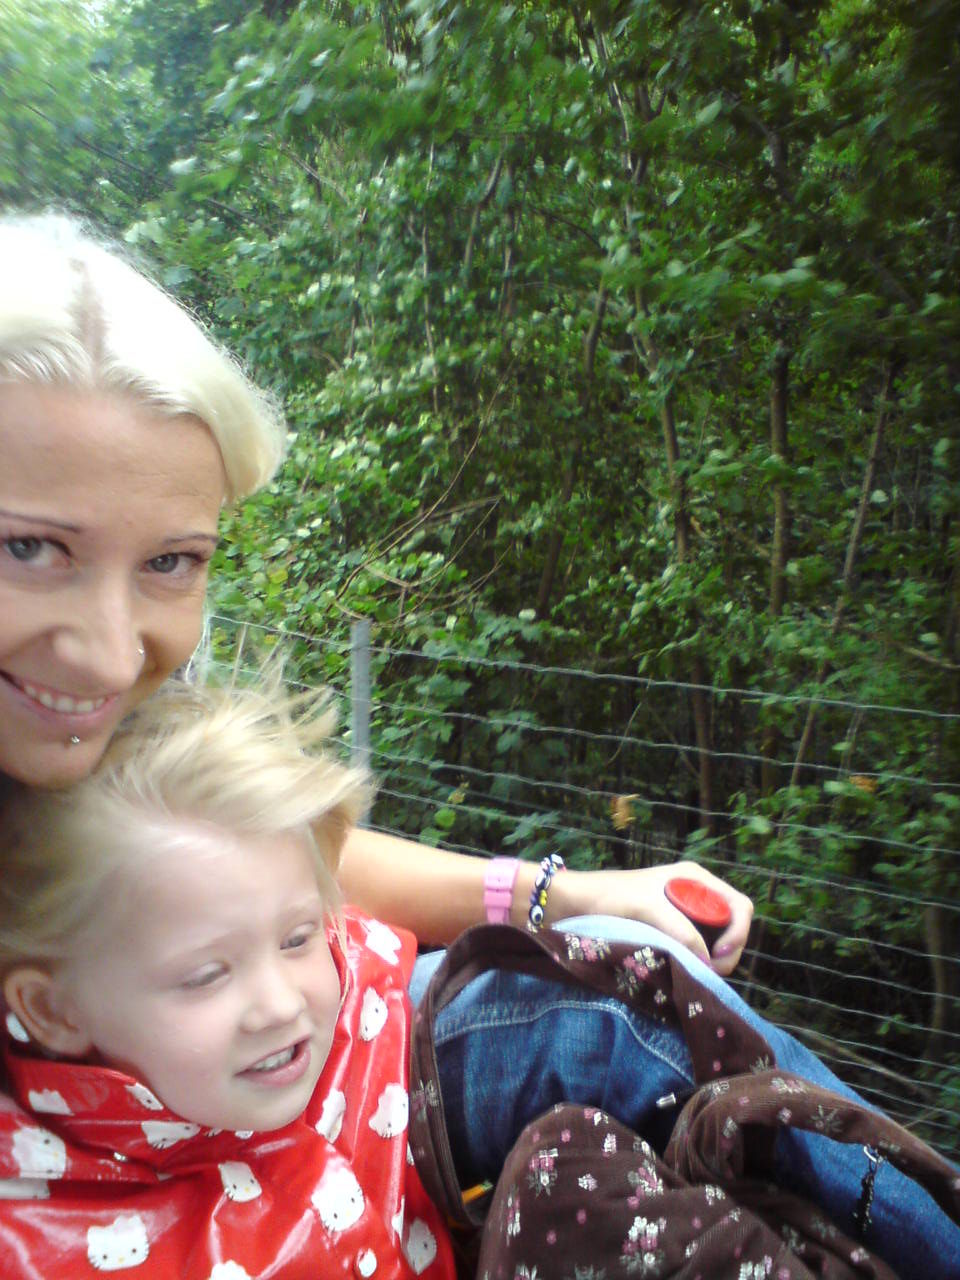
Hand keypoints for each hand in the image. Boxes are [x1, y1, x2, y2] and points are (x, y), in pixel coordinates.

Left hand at [550, 860, 752, 975]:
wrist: (571, 903)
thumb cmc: (607, 897)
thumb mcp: (646, 908)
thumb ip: (680, 930)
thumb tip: (709, 962)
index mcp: (694, 878)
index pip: (739, 906)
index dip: (739, 933)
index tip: (718, 956)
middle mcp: (694, 893)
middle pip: (732, 927)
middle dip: (727, 952)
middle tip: (707, 974)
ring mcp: (682, 913)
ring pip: (715, 941)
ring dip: (711, 960)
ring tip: (693, 974)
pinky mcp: (668, 930)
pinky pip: (695, 948)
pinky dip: (695, 961)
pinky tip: (681, 970)